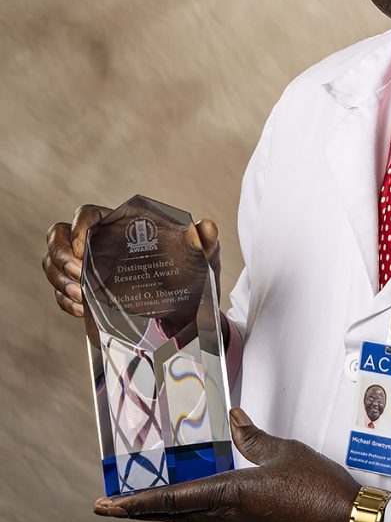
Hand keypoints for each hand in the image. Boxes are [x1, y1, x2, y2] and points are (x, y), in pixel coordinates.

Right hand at [43, 204, 222, 332]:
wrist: (190, 302)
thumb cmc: (195, 268)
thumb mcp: (204, 254)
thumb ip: (204, 240)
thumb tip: (206, 227)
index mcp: (124, 222)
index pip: (88, 213)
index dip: (78, 225)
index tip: (82, 248)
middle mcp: (102, 241)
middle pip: (58, 235)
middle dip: (59, 254)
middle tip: (77, 275)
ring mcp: (92, 266)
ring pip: (53, 263)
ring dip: (58, 279)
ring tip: (80, 296)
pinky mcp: (89, 290)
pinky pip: (61, 291)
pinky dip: (64, 300)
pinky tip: (81, 309)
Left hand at [93, 409, 360, 521]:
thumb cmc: (319, 488)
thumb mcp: (285, 452)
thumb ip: (255, 437)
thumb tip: (236, 418)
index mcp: (233, 494)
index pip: (174, 498)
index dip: (137, 502)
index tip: (108, 506)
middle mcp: (230, 518)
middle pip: (175, 514)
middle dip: (140, 511)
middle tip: (109, 508)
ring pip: (195, 519)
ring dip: (169, 511)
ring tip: (148, 502)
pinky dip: (198, 511)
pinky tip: (203, 501)